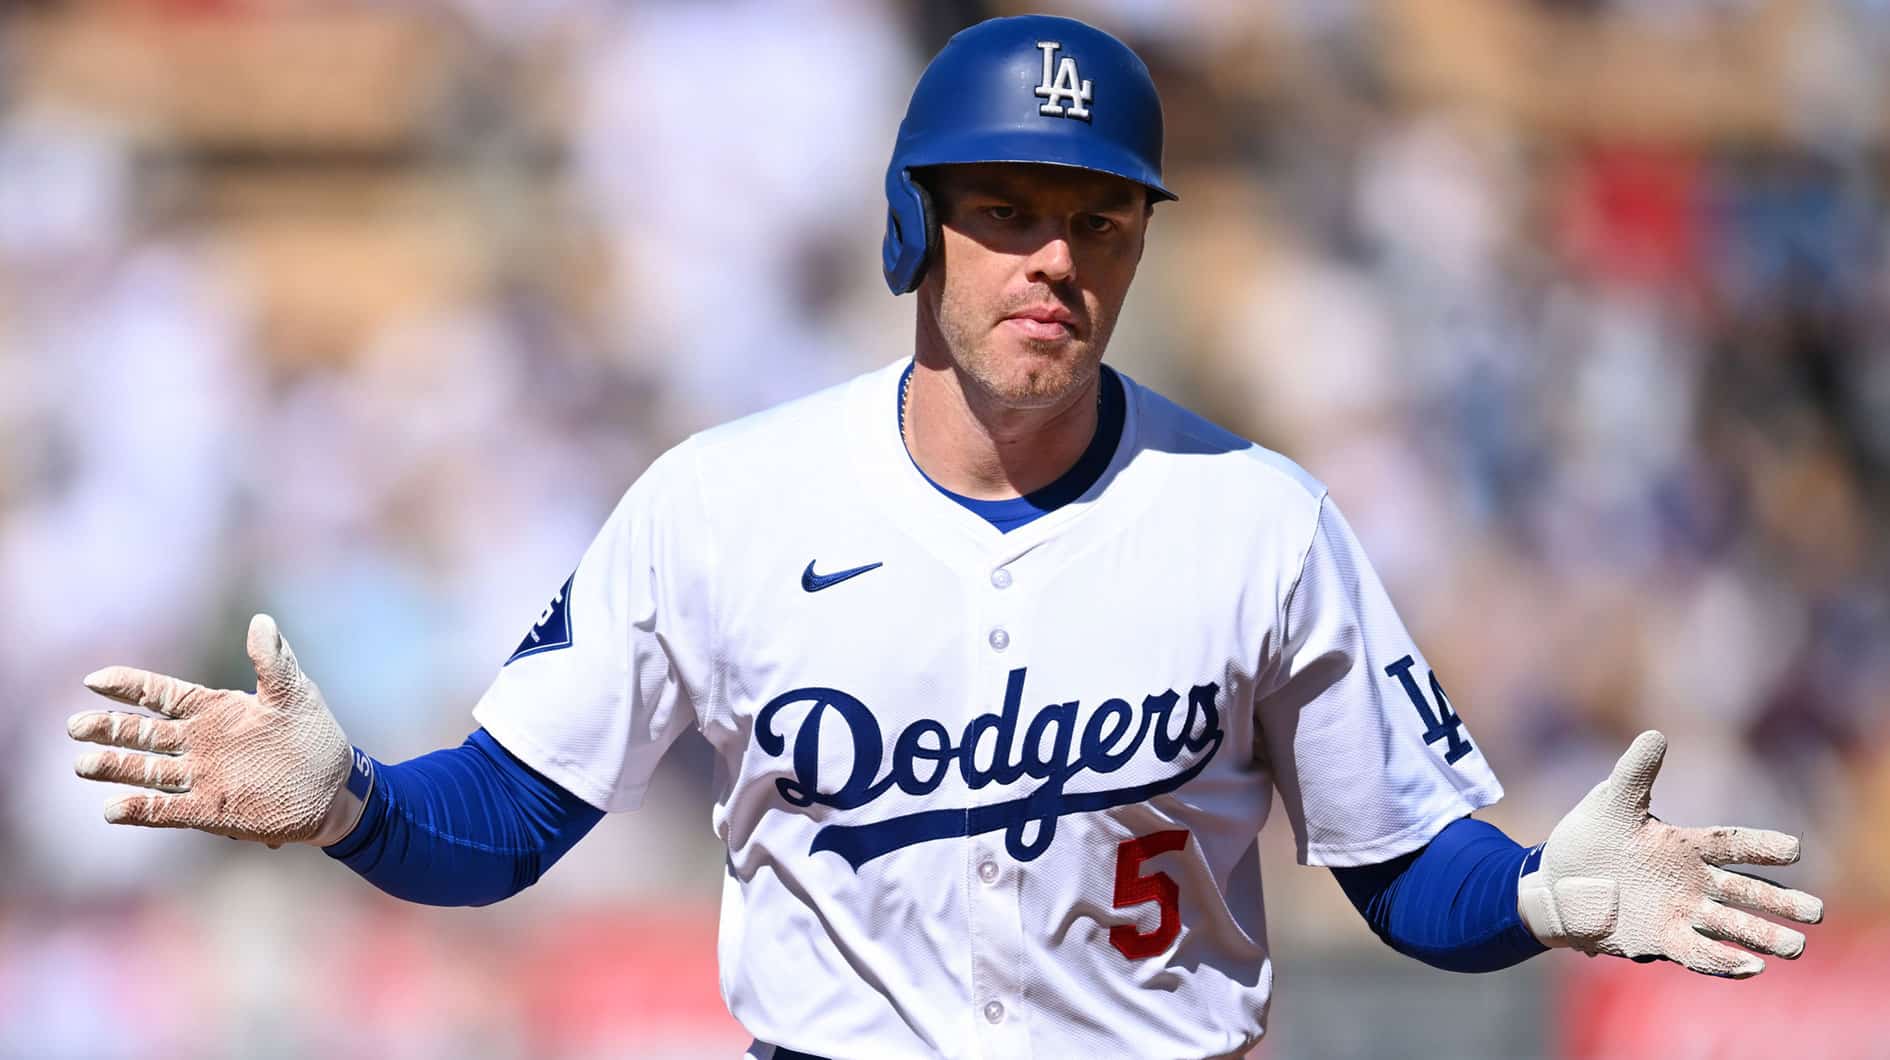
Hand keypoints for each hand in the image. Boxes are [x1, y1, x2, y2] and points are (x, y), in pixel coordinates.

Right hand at [69, 614, 361, 846]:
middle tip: (75, 727)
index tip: (94, 679)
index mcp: (214, 710)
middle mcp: (198, 742)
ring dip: (114, 768)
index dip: (129, 686)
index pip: (161, 694)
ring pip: (145, 770)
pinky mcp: (208, 810)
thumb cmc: (315, 736)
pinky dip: (140, 809)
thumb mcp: (295, 693)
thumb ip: (274, 660)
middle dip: (108, 729)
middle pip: (141, 733)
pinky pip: (166, 809)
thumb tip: (261, 621)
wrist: (336, 789)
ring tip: (83, 764)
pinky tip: (112, 810)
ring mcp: (200, 776)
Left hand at [1517, 731, 1823, 977]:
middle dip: (1780, 902)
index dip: (1761, 846)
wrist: (1556, 883)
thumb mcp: (1611, 802)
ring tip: (1797, 947)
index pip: (1731, 844)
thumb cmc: (1590, 836)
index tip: (1795, 849)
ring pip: (1732, 926)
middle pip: (1745, 892)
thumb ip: (1635, 772)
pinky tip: (1751, 968)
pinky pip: (1699, 953)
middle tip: (1815, 911)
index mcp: (1684, 845)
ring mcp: (1680, 913)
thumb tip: (1655, 735)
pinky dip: (1724, 962)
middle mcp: (1692, 882)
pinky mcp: (1662, 941)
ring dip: (1764, 936)